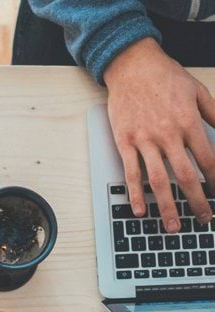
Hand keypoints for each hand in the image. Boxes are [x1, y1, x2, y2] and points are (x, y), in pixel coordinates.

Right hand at [104, 38, 214, 232]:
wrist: (132, 65)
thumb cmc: (164, 76)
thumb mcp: (197, 91)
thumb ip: (213, 114)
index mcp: (188, 122)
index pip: (207, 159)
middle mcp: (167, 134)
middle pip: (185, 176)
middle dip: (197, 201)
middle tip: (204, 219)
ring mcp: (144, 140)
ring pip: (158, 181)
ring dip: (166, 206)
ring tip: (173, 226)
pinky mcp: (125, 142)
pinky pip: (132, 173)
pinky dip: (135, 194)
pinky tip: (140, 211)